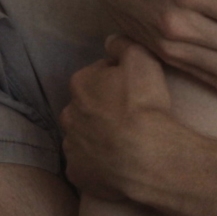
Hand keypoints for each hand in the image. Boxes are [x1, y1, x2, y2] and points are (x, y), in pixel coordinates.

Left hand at [60, 37, 195, 204]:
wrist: (147, 156)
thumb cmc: (144, 106)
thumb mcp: (141, 58)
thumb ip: (123, 45)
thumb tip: (111, 41)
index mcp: (80, 85)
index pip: (96, 76)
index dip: (116, 82)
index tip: (133, 91)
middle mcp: (69, 115)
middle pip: (85, 108)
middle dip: (102, 111)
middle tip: (128, 118)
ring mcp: (71, 147)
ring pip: (83, 138)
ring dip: (97, 139)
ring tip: (123, 144)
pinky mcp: (77, 174)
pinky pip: (85, 167)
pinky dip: (97, 166)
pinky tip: (116, 166)